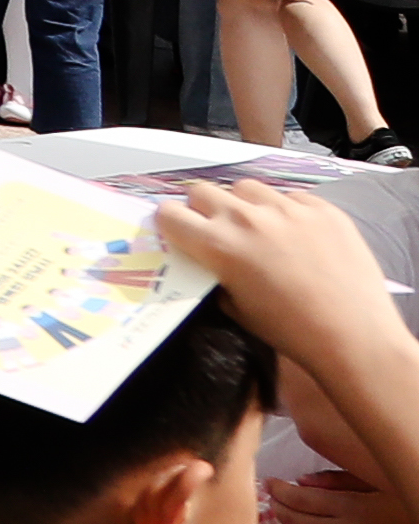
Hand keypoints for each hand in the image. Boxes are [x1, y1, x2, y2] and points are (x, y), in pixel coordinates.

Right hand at [150, 181, 412, 373]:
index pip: (169, 212)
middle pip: (203, 191)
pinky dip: (285, 210)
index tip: (181, 235)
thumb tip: (208, 261)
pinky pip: (290, 196)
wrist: (354, 336)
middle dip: (203, 209)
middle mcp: (247, 217)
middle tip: (218, 231)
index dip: (172, 225)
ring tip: (260, 228)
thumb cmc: (290, 332)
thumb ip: (214, 274)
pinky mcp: (323, 209)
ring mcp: (288, 208)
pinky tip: (297, 235)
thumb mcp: (235, 308)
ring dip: (243, 204)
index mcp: (218, 245)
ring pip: (246, 187)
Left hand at [268, 469, 418, 523]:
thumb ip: (337, 480)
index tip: (270, 481)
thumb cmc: (407, 506)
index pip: (300, 499)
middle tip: (273, 493)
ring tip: (284, 509)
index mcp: (351, 509)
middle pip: (294, 520)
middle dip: (277, 505)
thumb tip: (302, 481)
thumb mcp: (377, 483)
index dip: (278, 489)